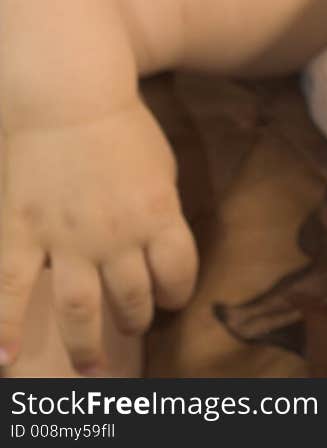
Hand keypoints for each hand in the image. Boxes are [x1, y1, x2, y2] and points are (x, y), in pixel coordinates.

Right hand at [0, 97, 197, 373]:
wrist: (68, 92)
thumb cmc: (118, 123)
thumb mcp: (159, 165)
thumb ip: (161, 209)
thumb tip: (162, 245)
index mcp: (158, 214)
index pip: (178, 273)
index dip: (176, 292)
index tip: (170, 298)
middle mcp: (117, 235)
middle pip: (133, 296)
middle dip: (136, 318)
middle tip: (131, 326)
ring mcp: (68, 238)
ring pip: (81, 309)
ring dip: (87, 343)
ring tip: (91, 364)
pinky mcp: (24, 232)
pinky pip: (13, 290)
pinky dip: (5, 329)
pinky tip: (7, 361)